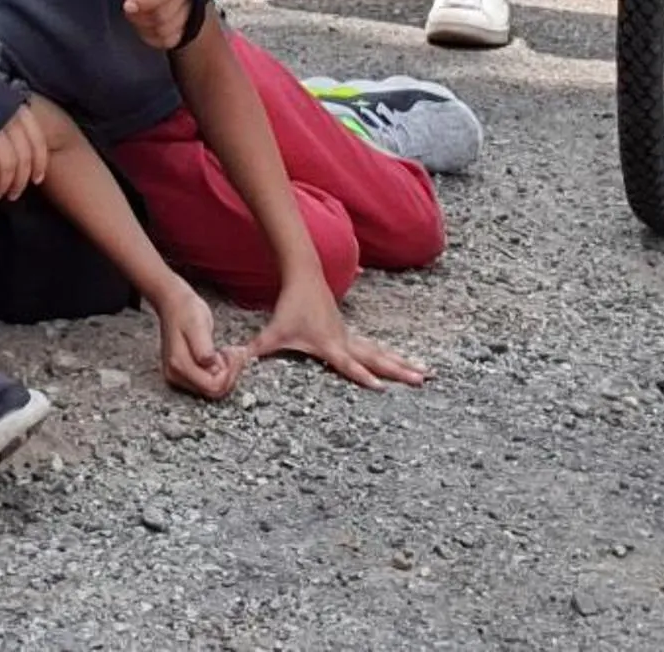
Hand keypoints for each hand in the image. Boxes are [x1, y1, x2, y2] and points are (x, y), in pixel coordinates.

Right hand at [0, 96, 64, 202]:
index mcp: (12, 104)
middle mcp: (5, 114)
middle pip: (23, 156)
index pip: (36, 139)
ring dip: (5, 185)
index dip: (39, 163)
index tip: (36, 180)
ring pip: (8, 165)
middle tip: (13, 194)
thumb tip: (19, 147)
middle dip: (20, 180)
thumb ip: (5, 117)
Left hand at [117, 0, 193, 51]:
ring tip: (136, 12)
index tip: (128, 4)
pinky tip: (144, 23)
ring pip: (164, 30)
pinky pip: (165, 40)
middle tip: (128, 5)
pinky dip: (150, 35)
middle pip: (162, 14)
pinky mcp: (184, 29)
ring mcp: (189, 12)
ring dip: (143, 25)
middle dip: (139, 14)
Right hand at [151, 283, 246, 400]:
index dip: (229, 373)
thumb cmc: (186, 311)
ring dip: (225, 373)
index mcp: (179, 365)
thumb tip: (213, 368)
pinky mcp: (183, 374)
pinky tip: (218, 356)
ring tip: (224, 352)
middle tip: (231, 352)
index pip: (213, 386)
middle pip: (213, 392)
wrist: (172, 304)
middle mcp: (175, 375)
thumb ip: (204, 349)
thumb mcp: (198, 325)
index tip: (232, 353)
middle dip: (229, 374)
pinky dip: (218, 372)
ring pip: (211, 389)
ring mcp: (178, 376)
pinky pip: (207, 383)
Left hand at [251, 295, 431, 389]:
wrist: (304, 278)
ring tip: (427, 374)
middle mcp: (345, 341)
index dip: (363, 376)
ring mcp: (351, 336)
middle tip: (424, 379)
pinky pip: (376, 347)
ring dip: (403, 363)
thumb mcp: (273, 332)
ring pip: (381, 353)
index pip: (349, 364)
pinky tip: (407, 362)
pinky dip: (393, 356)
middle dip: (400, 370)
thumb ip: (257, 348)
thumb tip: (236, 360)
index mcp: (329, 345)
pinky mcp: (351, 333)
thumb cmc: (289, 307)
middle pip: (377, 359)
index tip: (382, 387)